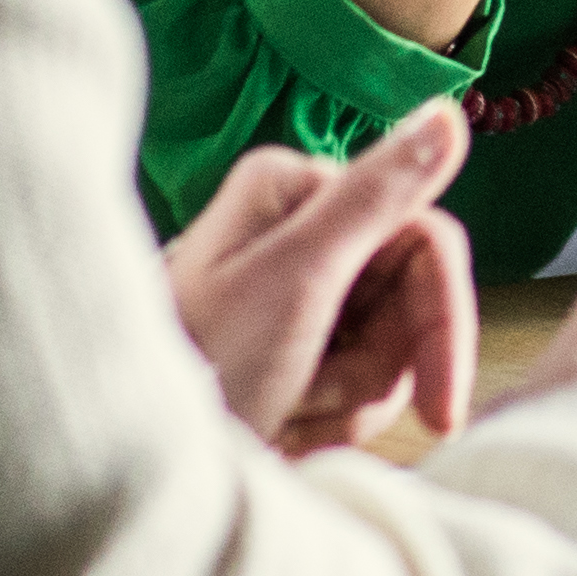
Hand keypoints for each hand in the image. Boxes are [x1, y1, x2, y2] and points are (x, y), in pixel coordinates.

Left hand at [162, 104, 479, 454]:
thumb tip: (448, 110)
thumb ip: (376, 195)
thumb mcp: (294, 280)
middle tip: (308, 402)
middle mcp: (300, 230)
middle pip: (408, 304)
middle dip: (369, 372)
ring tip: (277, 415)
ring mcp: (297, 293)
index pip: (426, 239)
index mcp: (297, 190)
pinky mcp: (291, 349)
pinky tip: (273, 429)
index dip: (443, 325)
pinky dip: (322, 423)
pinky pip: (355, 391)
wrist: (128, 465)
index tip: (441, 410)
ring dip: (342, 404)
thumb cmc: (197, 369)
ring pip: (388, 355)